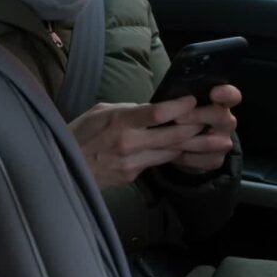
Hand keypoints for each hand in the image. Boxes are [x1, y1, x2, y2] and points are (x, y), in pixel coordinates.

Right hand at [69, 96, 203, 188]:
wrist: (63, 168)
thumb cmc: (78, 134)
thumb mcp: (99, 112)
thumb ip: (126, 109)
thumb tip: (150, 109)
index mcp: (118, 121)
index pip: (157, 113)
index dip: (180, 106)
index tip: (192, 100)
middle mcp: (129, 143)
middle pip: (173, 135)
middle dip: (197, 127)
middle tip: (213, 120)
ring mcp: (132, 162)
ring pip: (172, 152)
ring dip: (193, 145)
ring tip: (213, 137)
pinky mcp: (133, 175)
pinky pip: (158, 163)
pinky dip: (173, 155)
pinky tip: (185, 149)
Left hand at [170, 84, 240, 172]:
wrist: (181, 145)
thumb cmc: (180, 117)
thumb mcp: (179, 105)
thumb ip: (181, 100)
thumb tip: (173, 99)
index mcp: (219, 102)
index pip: (231, 95)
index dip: (226, 93)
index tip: (214, 93)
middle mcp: (226, 121)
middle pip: (220, 116)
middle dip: (196, 116)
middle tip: (177, 118)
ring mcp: (224, 142)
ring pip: (208, 142)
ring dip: (184, 141)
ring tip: (164, 139)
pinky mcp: (216, 160)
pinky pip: (201, 160)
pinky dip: (183, 157)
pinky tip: (171, 153)